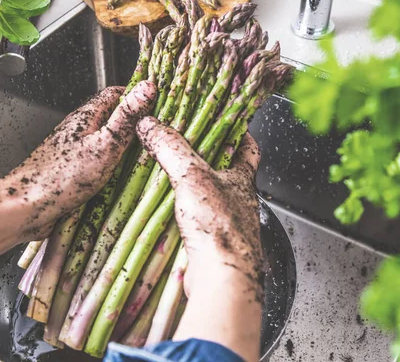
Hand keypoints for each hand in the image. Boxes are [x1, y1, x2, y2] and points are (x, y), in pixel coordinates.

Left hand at [2, 81, 155, 238]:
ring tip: (144, 157)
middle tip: (156, 135)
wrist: (26, 208)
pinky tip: (122, 179)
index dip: (137, 96)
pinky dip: (114, 166)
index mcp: (86, 116)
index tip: (158, 105)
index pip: (115, 94)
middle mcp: (79, 130)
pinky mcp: (72, 171)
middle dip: (133, 125)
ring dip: (125, 147)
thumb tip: (147, 87)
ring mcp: (74, 151)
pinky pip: (99, 162)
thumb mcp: (105, 144)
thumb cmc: (62, 177)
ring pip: (106, 142)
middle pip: (111, 119)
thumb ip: (126, 117)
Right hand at [136, 116, 262, 299]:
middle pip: (227, 171)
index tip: (227, 121)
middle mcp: (238, 200)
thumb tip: (150, 125)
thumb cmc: (220, 227)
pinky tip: (166, 210)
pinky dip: (183, 211)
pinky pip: (197, 220)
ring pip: (211, 196)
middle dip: (208, 158)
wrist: (223, 279)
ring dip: (193, 185)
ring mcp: (227, 223)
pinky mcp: (212, 243)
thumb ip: (171, 148)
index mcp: (242, 179)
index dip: (240, 132)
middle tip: (187, 145)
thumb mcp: (192, 176)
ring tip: (170, 173)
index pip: (249, 148)